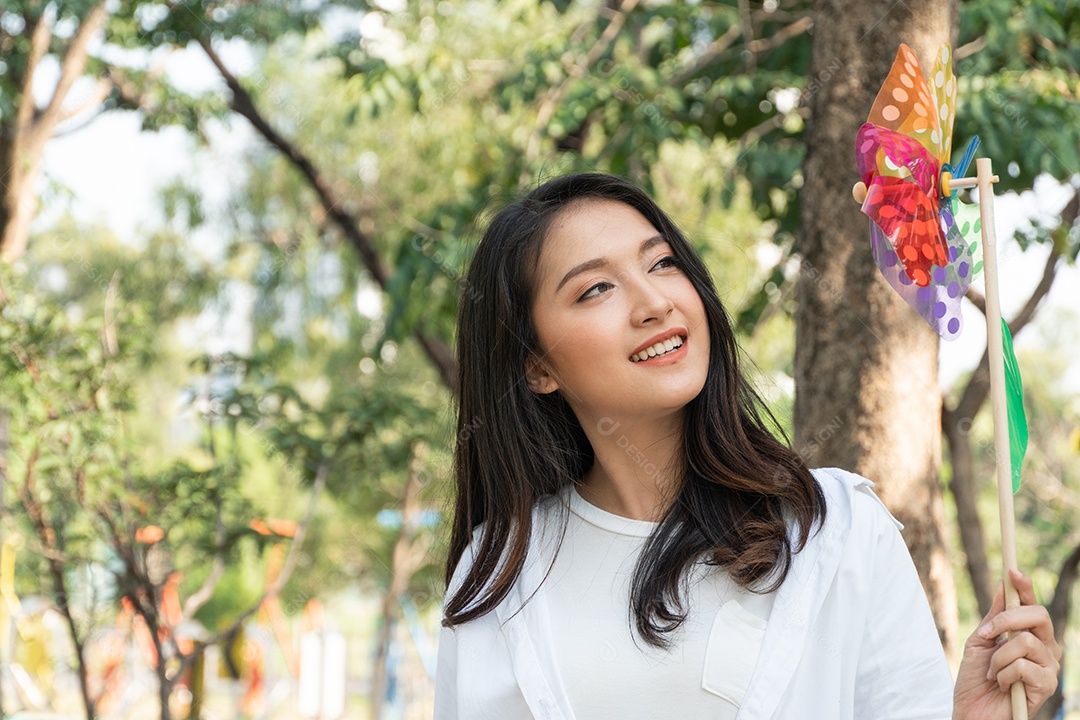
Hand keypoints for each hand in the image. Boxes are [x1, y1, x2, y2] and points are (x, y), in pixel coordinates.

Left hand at [953, 569, 1060, 719]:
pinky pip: (1023, 666)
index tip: (1012, 571)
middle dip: (1007, 619)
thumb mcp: (980, 642)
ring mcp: (1049, 667)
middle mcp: (1045, 648)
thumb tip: (1003, 585)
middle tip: (986, 634)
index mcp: (1029, 635)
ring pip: (1025, 642)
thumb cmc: (976, 680)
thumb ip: (994, 617)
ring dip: (998, 656)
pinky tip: (1002, 685)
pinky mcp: (1047, 686)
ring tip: (993, 672)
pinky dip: (1003, 674)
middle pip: (1039, 616)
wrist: (973, 712)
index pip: (1032, 606)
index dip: (1025, 587)